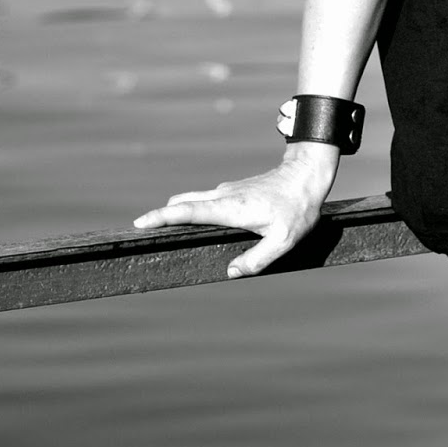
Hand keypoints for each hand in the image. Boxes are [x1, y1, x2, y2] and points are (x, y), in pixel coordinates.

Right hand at [132, 144, 339, 277]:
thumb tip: (230, 272)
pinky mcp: (234, 192)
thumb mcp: (284, 240)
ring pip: (194, 200)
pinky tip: (193, 223)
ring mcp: (228, 192)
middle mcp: (224, 197)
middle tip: (140, 232)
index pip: (189, 211)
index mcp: (231, 208)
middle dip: (161, 217)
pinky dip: (193, 210)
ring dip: (177, 213)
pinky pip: (206, 202)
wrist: (307, 175)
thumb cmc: (298, 208)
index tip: (140, 223)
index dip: (162, 217)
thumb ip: (257, 259)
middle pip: (184, 204)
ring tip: (161, 231)